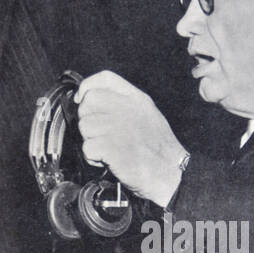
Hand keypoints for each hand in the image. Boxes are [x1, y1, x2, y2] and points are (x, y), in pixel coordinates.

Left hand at [75, 70, 186, 205]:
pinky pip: (87, 147)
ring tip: (107, 149)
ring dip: (90, 140)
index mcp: (137, 99)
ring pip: (85, 126)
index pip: (105, 79)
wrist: (171, 173)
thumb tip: (94, 100)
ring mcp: (118, 127)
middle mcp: (127, 109)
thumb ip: (125, 104)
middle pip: (89, 102)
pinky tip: (107, 161)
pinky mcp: (111, 147)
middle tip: (99, 133)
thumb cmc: (158, 149)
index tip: (82, 99)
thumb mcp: (147, 115)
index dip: (88, 87)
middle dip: (87, 118)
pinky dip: (93, 158)